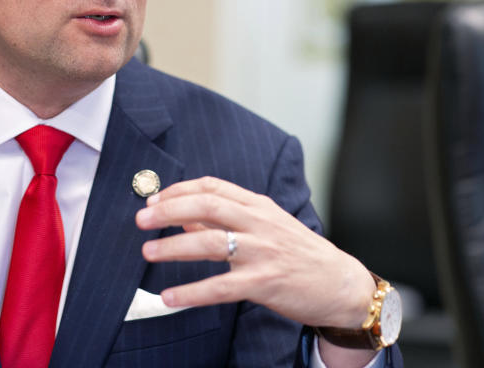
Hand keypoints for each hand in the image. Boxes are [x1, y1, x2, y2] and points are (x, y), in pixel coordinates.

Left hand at [135, 176, 374, 329]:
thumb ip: (229, 219)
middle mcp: (259, 223)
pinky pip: (219, 287)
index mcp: (259, 205)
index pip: (212, 186)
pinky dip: (191, 292)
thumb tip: (184, 218)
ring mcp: (261, 252)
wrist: (341, 285)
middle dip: (168, 209)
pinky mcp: (264, 283)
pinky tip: (169, 296)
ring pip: (208, 242)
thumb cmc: (300, 254)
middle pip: (206, 206)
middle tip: (142, 218)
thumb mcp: (267, 226)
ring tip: (147, 250)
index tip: (154, 197)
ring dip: (172, 246)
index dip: (179, 189)